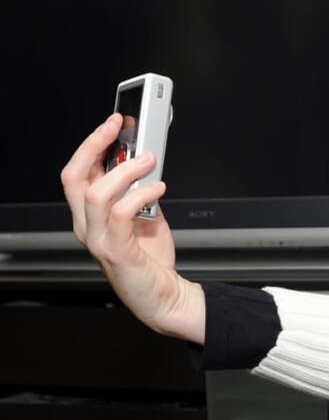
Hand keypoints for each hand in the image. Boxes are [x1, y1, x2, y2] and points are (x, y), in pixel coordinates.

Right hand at [61, 114, 204, 342]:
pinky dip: (141, 194)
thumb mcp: (146, 217)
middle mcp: (86, 226)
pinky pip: (121, 213)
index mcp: (90, 216)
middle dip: (95, 145)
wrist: (164, 297)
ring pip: (96, 192)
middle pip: (74, 177)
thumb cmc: (151, 260)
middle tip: (119, 126)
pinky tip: (158, 188)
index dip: (92, 144)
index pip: (77, 173)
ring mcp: (97, 239)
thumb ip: (140, 193)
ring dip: (125, 170)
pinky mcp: (115, 251)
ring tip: (150, 161)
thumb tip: (147, 164)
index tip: (113, 122)